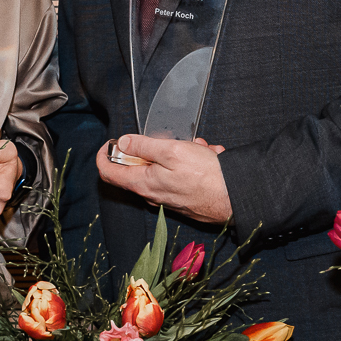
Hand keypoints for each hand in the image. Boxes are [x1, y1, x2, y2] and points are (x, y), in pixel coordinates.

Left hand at [96, 135, 230, 224]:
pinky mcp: (182, 200)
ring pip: (163, 169)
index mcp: (143, 184)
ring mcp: (167, 199)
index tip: (110, 142)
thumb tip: (122, 143)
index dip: (104, 154)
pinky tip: (207, 158)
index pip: (108, 172)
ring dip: (179, 154)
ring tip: (200, 148)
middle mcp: (152, 195)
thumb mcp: (172, 151)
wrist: (236, 198)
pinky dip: (191, 164)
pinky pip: (179, 177)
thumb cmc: (206, 176)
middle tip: (174, 139)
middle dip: (155, 148)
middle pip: (138, 168)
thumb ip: (143, 147)